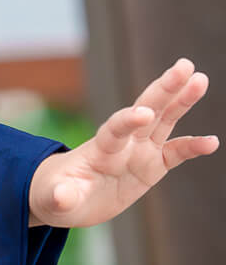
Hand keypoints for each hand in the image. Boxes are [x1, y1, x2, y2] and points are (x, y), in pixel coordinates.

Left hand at [29, 58, 216, 227]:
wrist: (65, 198)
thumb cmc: (55, 193)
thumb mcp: (53, 198)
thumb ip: (60, 196)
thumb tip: (60, 197)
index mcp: (98, 149)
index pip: (115, 129)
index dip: (128, 120)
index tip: (144, 113)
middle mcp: (122, 144)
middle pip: (146, 111)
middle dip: (164, 89)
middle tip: (184, 66)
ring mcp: (138, 152)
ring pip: (164, 122)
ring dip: (182, 102)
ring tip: (200, 79)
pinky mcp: (151, 166)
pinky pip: (176, 153)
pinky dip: (193, 147)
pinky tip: (212, 142)